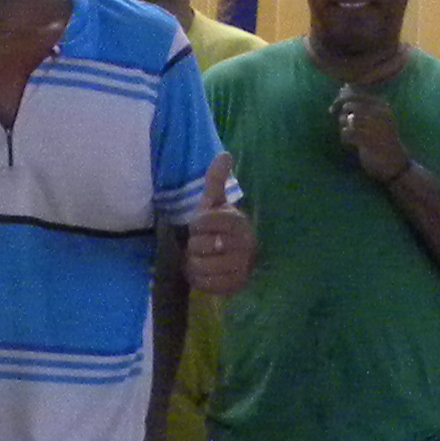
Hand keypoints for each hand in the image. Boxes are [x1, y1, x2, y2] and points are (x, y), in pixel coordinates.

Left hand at [183, 151, 252, 296]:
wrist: (233, 256)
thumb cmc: (219, 228)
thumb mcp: (215, 203)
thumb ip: (216, 180)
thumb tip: (225, 154)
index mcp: (239, 222)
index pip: (203, 222)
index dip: (196, 225)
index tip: (201, 226)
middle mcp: (245, 245)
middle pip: (199, 245)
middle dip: (194, 245)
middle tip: (202, 245)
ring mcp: (242, 267)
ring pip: (200, 266)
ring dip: (193, 263)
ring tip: (201, 258)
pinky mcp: (236, 286)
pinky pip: (205, 284)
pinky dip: (198, 279)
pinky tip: (204, 272)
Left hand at [332, 87, 411, 185]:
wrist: (394, 163)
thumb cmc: (382, 139)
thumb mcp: (375, 118)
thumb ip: (361, 105)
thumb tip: (343, 88)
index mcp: (382, 106)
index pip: (356, 94)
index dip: (341, 99)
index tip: (334, 109)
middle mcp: (380, 113)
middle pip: (349, 105)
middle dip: (341, 114)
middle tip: (344, 125)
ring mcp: (375, 126)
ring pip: (348, 119)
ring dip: (343, 127)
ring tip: (350, 135)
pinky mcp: (369, 140)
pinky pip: (347, 133)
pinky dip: (345, 138)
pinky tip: (350, 143)